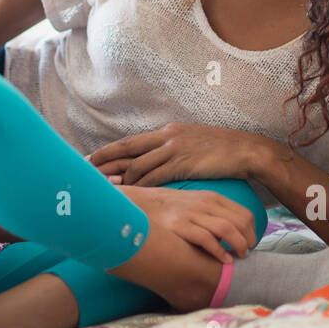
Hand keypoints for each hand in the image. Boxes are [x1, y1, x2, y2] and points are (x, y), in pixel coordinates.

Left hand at [91, 123, 261, 185]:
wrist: (246, 151)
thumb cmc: (222, 151)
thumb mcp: (193, 145)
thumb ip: (174, 150)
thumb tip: (158, 162)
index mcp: (167, 132)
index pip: (131, 142)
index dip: (109, 151)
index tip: (89, 159)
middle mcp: (166, 137)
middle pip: (125, 149)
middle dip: (102, 160)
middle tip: (82, 170)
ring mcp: (174, 149)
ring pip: (137, 164)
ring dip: (118, 178)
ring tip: (101, 189)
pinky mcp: (183, 163)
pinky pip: (154, 176)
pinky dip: (139, 186)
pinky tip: (129, 195)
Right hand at [119, 184, 256, 262]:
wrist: (139, 204)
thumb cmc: (169, 209)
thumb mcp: (194, 204)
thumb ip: (212, 214)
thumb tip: (233, 232)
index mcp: (212, 198)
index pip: (244, 214)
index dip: (252, 232)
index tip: (250, 244)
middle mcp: (205, 204)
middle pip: (240, 222)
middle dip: (249, 240)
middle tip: (246, 254)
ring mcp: (192, 214)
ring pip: (227, 229)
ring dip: (239, 245)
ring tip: (239, 258)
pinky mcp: (179, 225)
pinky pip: (206, 238)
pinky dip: (219, 251)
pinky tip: (224, 260)